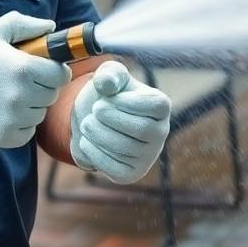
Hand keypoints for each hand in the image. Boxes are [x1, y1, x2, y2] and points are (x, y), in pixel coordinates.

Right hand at [0, 12, 71, 147]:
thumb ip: (26, 25)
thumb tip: (51, 27)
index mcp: (23, 69)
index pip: (61, 74)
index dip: (54, 70)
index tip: (42, 68)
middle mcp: (21, 96)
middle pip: (51, 94)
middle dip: (41, 86)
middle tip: (19, 80)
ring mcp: (11, 119)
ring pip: (39, 114)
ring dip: (30, 105)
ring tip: (7, 95)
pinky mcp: (1, 137)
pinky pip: (27, 132)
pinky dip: (20, 124)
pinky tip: (2, 111)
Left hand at [70, 61, 171, 183]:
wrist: (97, 121)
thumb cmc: (109, 95)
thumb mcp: (109, 76)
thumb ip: (109, 73)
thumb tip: (106, 83)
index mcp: (161, 106)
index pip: (155, 106)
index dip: (128, 102)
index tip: (107, 97)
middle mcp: (160, 133)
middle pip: (142, 129)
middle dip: (112, 119)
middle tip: (93, 111)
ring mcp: (147, 156)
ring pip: (126, 149)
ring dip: (99, 135)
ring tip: (86, 124)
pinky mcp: (131, 173)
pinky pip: (114, 167)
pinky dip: (95, 153)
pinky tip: (86, 141)